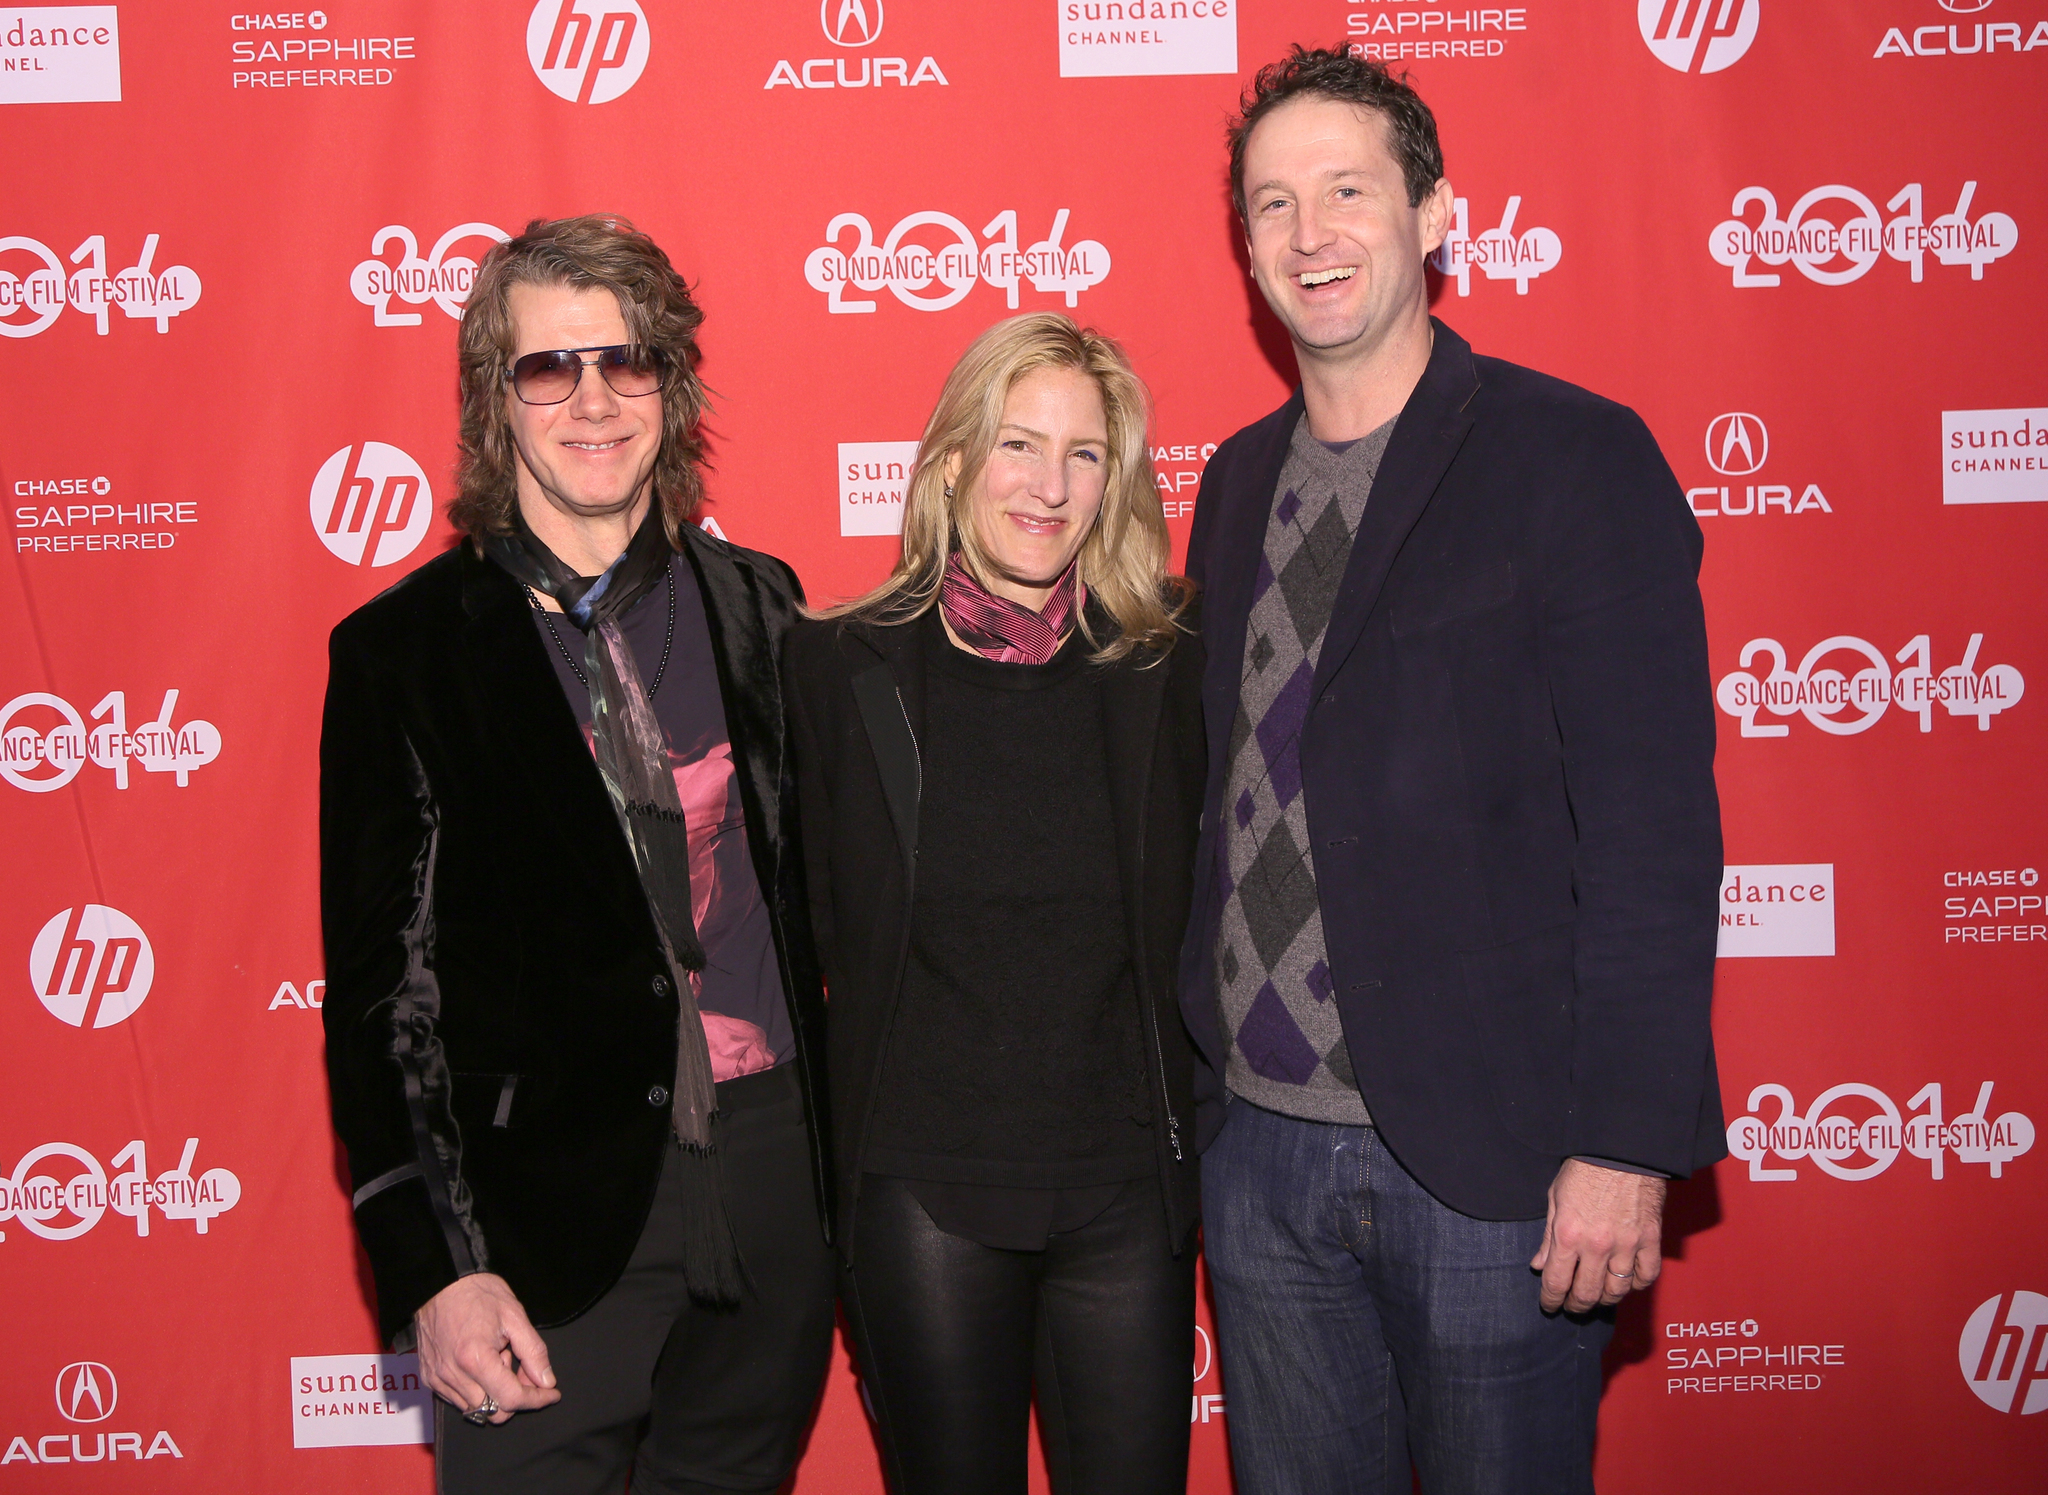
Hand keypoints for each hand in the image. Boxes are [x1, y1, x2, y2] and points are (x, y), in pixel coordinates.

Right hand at [413, 1273, 560, 1424]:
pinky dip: (477, 1390)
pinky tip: (482, 1362)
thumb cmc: (477, 1292)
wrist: (441, 1281)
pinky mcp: (430, 1377)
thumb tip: (546, 1381)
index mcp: (475, 1359)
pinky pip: (458, 1399)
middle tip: (522, 1367)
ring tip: (498, 1358)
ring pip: (476, 1409)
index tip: (551, 1393)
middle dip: (515, 1396)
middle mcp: (453, 1375)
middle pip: (493, 1412)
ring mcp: (438, 1379)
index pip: (511, 1399)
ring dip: (495, 1393)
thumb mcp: (514, 1316)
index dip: (537, 1399)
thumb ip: (533, 1352)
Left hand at [1530, 1159, 1664, 1313]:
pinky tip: (1626, 1282)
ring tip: (1597, 1297)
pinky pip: (1646, 1275)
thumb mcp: (1555, 1199)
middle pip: (1586, 1294)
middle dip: (1576, 1306)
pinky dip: (1636, 1284)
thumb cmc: (1584, 1169)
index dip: (1551, 1300)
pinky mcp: (1651, 1239)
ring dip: (1604, 1300)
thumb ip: (1548, 1237)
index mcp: (1568, 1235)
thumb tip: (1538, 1265)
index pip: (1556, 1282)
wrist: (1621, 1149)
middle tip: (1572, 1306)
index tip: (1550, 1306)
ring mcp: (1626, 1245)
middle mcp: (1597, 1246)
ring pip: (1617, 1291)